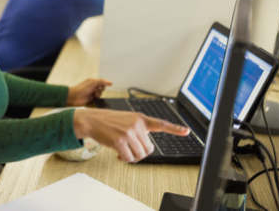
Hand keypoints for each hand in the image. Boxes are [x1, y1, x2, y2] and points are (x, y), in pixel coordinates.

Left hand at [66, 78, 111, 106]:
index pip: (101, 81)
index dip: (105, 82)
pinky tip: (95, 97)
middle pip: (101, 87)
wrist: (75, 97)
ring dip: (99, 93)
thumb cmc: (81, 89)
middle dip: (101, 88)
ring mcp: (92, 92)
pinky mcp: (91, 98)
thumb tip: (108, 82)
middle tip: (97, 89)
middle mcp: (92, 86)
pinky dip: (98, 97)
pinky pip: (98, 97)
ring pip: (100, 92)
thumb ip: (100, 82)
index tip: (111, 84)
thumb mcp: (92, 84)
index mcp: (92, 81)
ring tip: (94, 94)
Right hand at [72, 108, 189, 162]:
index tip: (187, 131)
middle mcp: (136, 125)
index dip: (175, 129)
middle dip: (140, 153)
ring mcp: (128, 133)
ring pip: (140, 155)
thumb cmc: (108, 121)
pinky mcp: (119, 142)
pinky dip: (124, 160)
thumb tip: (145, 145)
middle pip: (149, 148)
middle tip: (131, 151)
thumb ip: (138, 128)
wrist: (91, 120)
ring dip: (132, 157)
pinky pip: (129, 158)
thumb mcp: (127, 119)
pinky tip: (118, 155)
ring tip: (123, 153)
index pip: (161, 124)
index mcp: (140, 118)